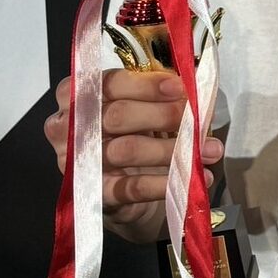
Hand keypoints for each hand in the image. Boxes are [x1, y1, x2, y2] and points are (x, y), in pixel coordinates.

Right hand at [44, 70, 223, 234]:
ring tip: (208, 151)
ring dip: (172, 149)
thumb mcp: (142, 104)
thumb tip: (196, 89)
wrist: (121, 179)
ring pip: (127, 150)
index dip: (147, 85)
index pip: (109, 83)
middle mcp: (68, 126)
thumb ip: (161, 93)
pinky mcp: (95, 194)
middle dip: (163, 115)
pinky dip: (166, 183)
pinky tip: (192, 178)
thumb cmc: (131, 130)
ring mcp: (78, 162)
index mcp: (77, 93)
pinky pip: (132, 187)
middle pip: (117, 115)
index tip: (180, 87)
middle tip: (196, 119)